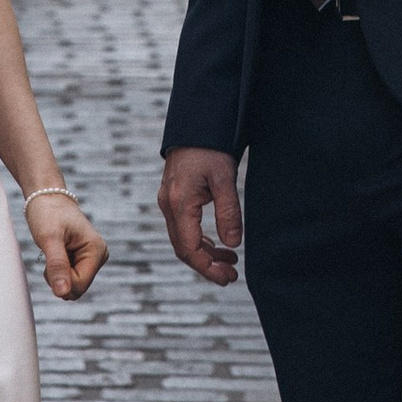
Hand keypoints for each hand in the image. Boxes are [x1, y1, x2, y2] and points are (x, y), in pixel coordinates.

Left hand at [24, 188, 106, 299]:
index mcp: (97, 251)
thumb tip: (62, 293)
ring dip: (57, 274)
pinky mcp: (83, 260)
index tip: (52, 256)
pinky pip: (69, 279)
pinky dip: (57, 270)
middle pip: (76, 289)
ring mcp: (92, 259)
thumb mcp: (49, 239)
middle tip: (52, 253)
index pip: (78, 285)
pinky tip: (56, 252)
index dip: (60, 278)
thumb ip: (57, 266)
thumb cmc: (48, 213)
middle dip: (59, 277)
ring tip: (54, 250)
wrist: (46, 197)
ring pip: (71, 286)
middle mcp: (99, 256)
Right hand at [159, 145, 241, 284]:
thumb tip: (233, 244)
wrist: (196, 125)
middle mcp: (168, 206)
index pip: (190, 249)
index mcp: (179, 204)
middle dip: (207, 266)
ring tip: (231, 262)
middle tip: (232, 275)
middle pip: (183, 249)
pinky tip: (218, 245)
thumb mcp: (225, 178)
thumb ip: (228, 212)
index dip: (208, 268)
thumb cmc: (211, 148)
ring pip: (183, 240)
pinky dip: (200, 241)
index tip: (229, 277)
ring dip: (205, 255)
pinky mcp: (174, 198)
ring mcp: (169, 202)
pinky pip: (183, 229)